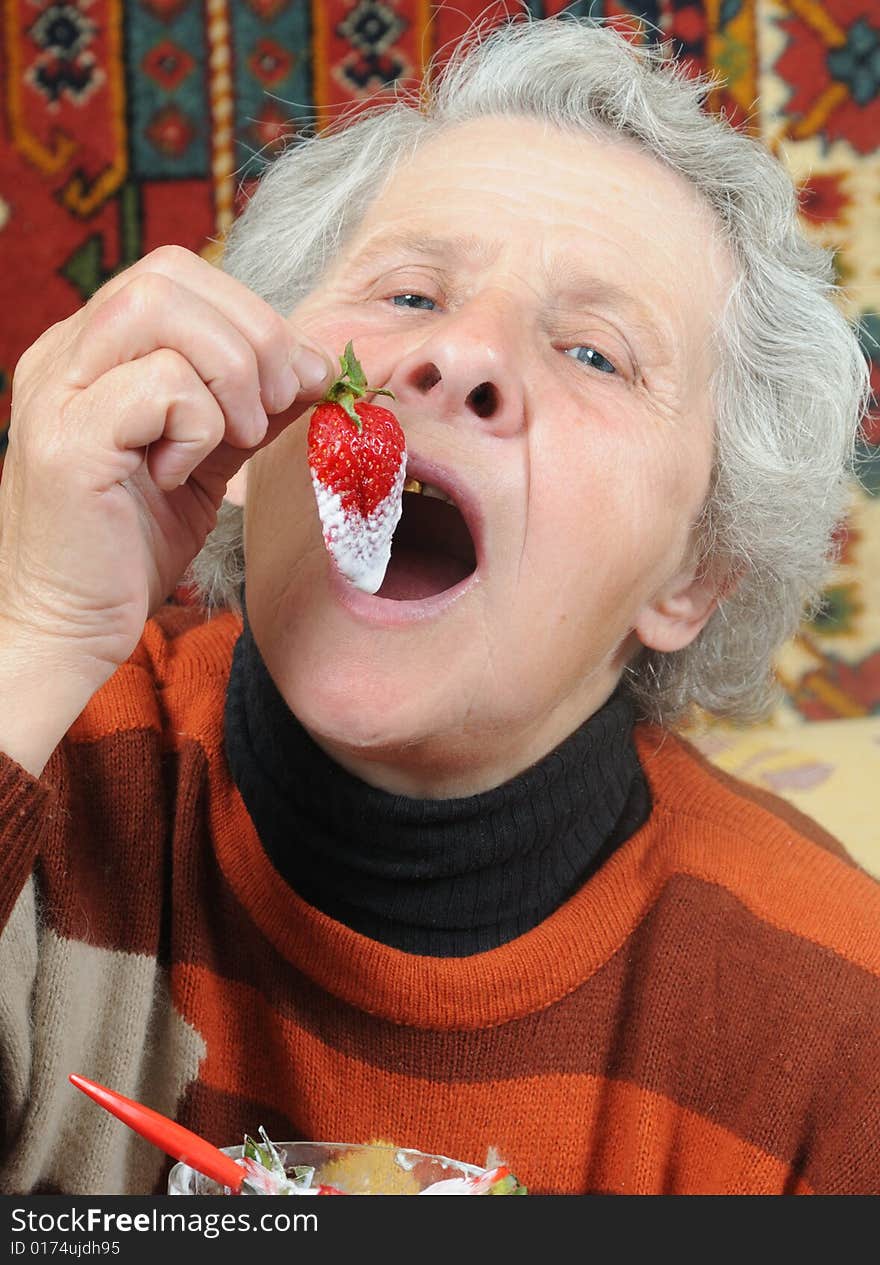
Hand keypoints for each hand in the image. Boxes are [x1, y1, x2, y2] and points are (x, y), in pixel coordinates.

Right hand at [0, 244, 331, 690]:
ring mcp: (57, 393)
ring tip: (236, 441)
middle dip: (254, 335)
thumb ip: (250, 404)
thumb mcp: (208, 460)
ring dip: (231, 375)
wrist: (70, 629)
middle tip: (280, 405)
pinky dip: (199, 426)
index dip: (254, 315)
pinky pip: (160, 384)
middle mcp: (64, 356)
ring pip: (160, 310)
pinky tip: (180, 476)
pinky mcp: (68, 442)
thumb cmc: (132, 548)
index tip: (300, 380)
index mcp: (92, 351)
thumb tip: (315, 365)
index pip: (177, 274)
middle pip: (168, 274)